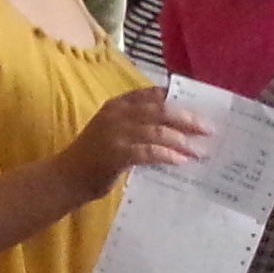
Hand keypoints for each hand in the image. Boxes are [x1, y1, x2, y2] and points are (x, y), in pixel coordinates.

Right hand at [56, 86, 211, 196]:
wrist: (66, 178)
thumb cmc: (94, 156)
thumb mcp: (115, 132)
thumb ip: (139, 124)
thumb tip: (177, 127)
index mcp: (118, 104)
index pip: (152, 94)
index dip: (178, 97)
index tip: (200, 104)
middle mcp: (117, 114)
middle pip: (160, 110)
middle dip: (187, 119)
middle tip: (208, 128)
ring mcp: (115, 133)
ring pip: (157, 131)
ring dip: (182, 140)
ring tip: (200, 150)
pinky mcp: (116, 154)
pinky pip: (149, 152)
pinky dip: (168, 155)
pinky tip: (182, 161)